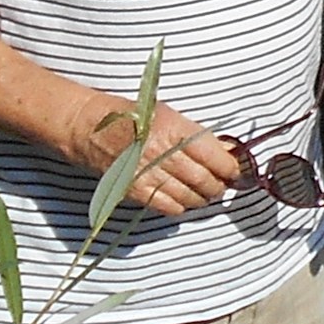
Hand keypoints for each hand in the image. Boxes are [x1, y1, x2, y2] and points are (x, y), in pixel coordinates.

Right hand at [82, 94, 247, 216]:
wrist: (89, 127)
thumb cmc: (131, 116)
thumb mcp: (169, 115)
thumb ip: (197, 136)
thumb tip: (227, 152)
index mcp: (173, 128)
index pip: (215, 156)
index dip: (230, 168)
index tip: (234, 171)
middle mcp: (162, 152)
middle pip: (205, 181)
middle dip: (218, 186)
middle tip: (220, 184)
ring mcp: (147, 174)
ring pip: (190, 198)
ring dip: (201, 198)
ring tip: (202, 192)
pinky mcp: (134, 191)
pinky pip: (169, 208)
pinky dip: (181, 206)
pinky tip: (181, 198)